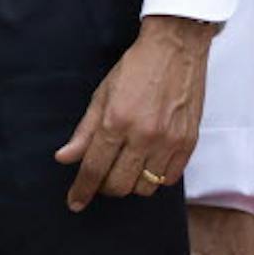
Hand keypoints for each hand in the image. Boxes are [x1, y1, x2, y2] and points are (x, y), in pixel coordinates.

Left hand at [54, 14, 216, 208]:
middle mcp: (144, 136)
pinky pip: (169, 179)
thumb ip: (84, 131)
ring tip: (124, 168)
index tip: (74, 203)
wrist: (174, 51)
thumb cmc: (134, 70)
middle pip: (119, 184)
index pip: (94, 168)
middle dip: (105, 188)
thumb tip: (64, 158)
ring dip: (131, 184)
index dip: (82, 189)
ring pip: (145, 188)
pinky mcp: (189, 144)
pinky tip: (147, 164)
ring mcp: (169, 142)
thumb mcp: (101, 95)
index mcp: (116, 122)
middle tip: (100, 178)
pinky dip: (155, 178)